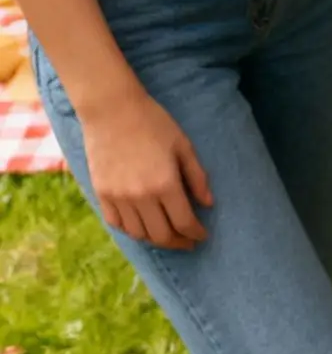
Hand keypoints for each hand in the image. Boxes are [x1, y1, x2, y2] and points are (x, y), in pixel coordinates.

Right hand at [80, 90, 212, 249]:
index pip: (183, 222)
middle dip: (179, 242)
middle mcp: (140, 197)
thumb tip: (208, 204)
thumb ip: (197, 176)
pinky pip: (117, 224)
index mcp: (164, 184)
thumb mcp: (184, 145)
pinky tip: (143, 228)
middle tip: (189, 242)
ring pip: (138, 234)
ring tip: (169, 236)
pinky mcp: (101, 195)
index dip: (195, 233)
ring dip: (156, 239)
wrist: (112, 111)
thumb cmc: (154, 123)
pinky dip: (132, 231)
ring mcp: (118, 198)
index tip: (203, 236)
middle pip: (161, 234)